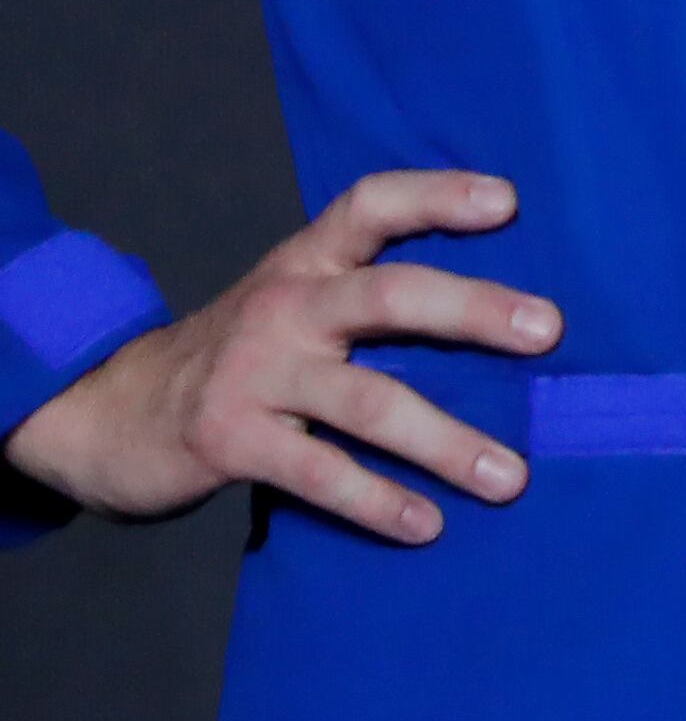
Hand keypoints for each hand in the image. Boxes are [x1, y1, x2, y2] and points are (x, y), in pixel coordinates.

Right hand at [0, 169, 554, 542]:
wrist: (103, 412)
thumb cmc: (238, 356)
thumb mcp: (292, 305)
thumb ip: (367, 299)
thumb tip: (500, 324)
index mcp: (305, 264)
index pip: (371, 205)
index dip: (438, 195)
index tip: (508, 202)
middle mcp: (285, 307)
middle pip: (391, 295)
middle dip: (474, 310)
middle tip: (548, 331)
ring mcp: (255, 373)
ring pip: (370, 401)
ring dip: (447, 442)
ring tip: (511, 478)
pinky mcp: (230, 440)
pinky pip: (320, 473)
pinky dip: (378, 501)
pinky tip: (426, 525)